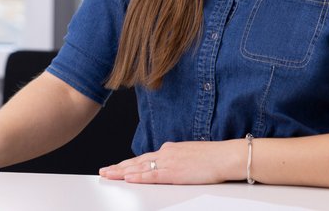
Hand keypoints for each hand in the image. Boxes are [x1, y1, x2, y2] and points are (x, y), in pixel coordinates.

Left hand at [99, 140, 243, 184]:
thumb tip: (170, 164)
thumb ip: (177, 159)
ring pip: (140, 167)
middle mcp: (166, 153)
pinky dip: (138, 177)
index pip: (144, 157)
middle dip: (119, 167)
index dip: (129, 163)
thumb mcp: (190, 155)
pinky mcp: (174, 172)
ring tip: (108, 175)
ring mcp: (168, 162)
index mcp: (170, 149)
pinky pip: (152, 175)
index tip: (117, 166)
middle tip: (104, 171)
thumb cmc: (213, 157)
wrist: (225, 156)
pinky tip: (128, 179)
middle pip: (137, 161)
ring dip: (122, 172)